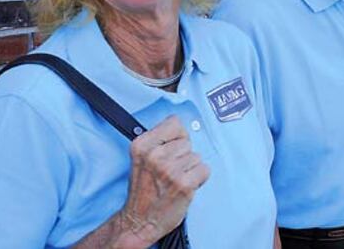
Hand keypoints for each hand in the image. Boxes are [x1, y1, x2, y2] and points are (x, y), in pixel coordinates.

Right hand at [118, 116, 209, 244]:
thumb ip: (159, 141)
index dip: (177, 136)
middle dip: (183, 156)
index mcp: (141, 145)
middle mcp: (154, 155)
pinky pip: (204, 169)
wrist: (139, 222)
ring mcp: (170, 170)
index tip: (171, 149)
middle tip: (170, 171)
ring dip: (190, 169)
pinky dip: (199, 179)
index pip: (174, 122)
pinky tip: (185, 186)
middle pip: (187, 142)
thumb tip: (183, 130)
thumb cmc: (144, 191)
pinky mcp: (184, 184)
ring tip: (176, 180)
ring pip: (197, 156)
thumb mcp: (142, 158)